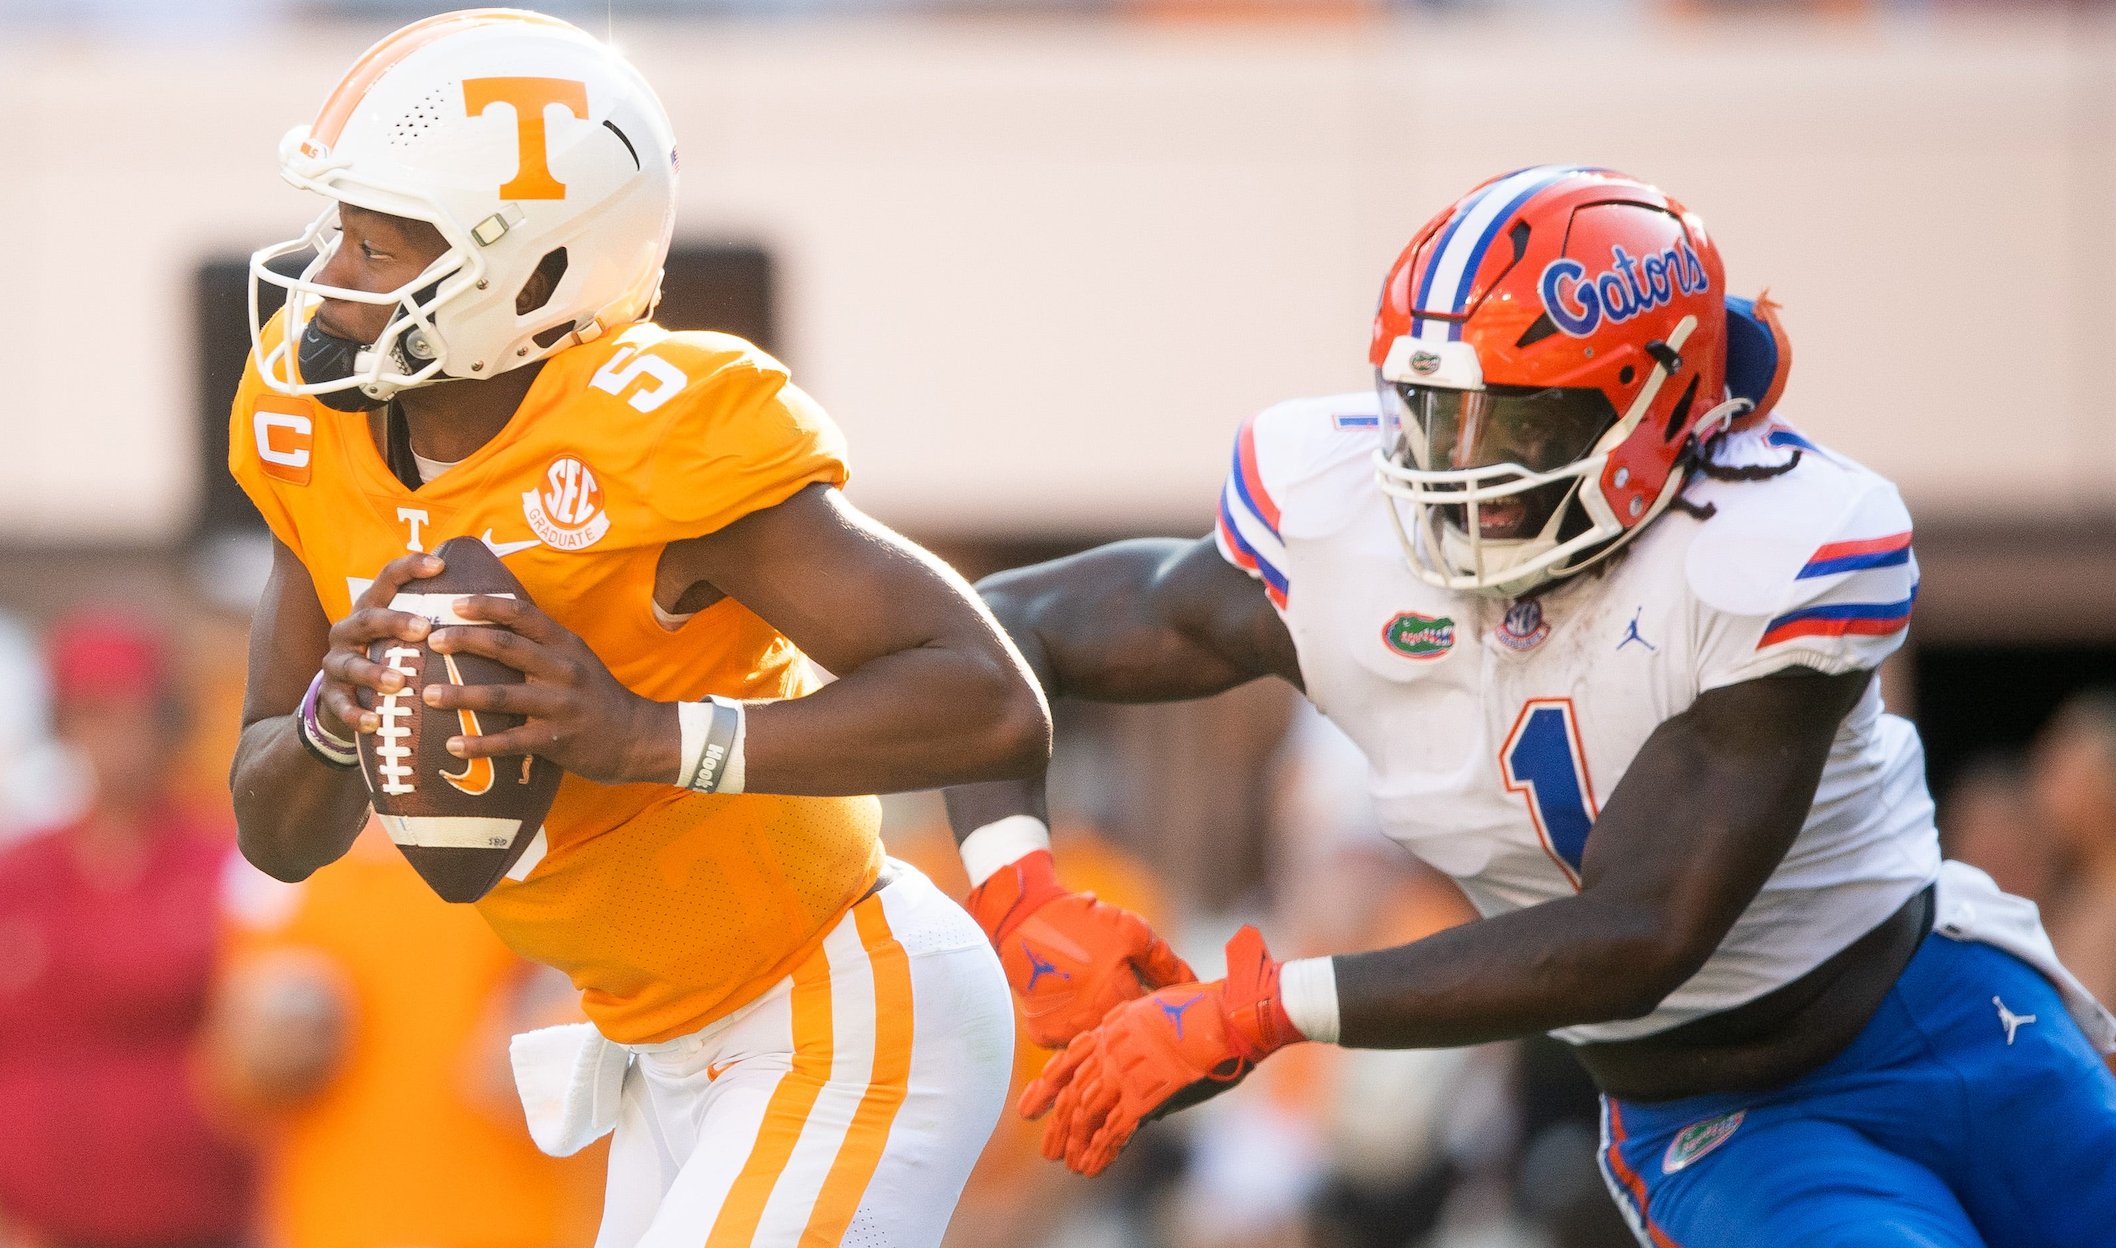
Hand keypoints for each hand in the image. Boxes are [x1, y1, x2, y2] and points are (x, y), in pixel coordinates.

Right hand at [316, 553, 444, 738]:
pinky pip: (341, 705)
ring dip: (374, 673)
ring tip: (399, 682)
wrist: (345, 698)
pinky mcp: (331, 695)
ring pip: (351, 664)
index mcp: (371, 609)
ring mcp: (337, 662)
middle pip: (368, 619)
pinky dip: (356, 714)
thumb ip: (434, 619)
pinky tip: (374, 722)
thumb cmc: (389, 657)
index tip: (440, 564)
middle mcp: (349, 630)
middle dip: (394, 621)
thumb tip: (494, 603)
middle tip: (424, 628)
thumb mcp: (404, 635)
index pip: (388, 579)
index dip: (410, 568)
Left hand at [419, 594, 677, 786]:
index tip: (453, 603)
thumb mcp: (577, 659)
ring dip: (461, 695)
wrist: (636, 737)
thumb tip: (493, 627)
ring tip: (428, 696)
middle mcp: (563, 669)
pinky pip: (510, 741)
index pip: (523, 614)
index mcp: (565, 645)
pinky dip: (480, 744)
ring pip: (502, 696)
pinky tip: (453, 746)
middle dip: (464, 641)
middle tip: (430, 641)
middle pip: (506, 648)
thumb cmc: (598, 696)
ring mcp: (560, 705)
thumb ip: (542, 644)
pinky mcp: (556, 739)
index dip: (487, 605)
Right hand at [965, 849, 1193, 1047]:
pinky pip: (1069, 1039)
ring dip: (1105, 1025)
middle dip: (1134, 1021)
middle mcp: (1091, 1025)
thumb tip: (1198, 987)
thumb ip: (1167, 965)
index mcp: (1117, 1001)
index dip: (1162, 1009)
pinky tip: (1077, 1004)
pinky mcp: (1042, 1036)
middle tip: (1126, 992)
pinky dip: (1077, 1027)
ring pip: (1098, 1040)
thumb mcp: (1132, 934)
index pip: (1154, 1020)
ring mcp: (1064, 1034)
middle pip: (1125, 1035)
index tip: (1164, 1000)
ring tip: (1098, 996)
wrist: (1024, 920)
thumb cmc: (1084, 924)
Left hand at [1018, 925, 1298, 1175]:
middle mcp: (1114, 1046)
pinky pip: (1116, 1127)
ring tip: (1069, 1163)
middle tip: (1048, 1149)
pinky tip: (1093, 1166)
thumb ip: (1140, 1049)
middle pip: (1073, 1090)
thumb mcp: (1160, 1017)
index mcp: (1115, 1025)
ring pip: (1087, 1111)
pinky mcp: (1149, 1090)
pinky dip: (1103, 1150)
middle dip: (1059, 1125)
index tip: (1029, 1107)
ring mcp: (1129, 1067)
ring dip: (1077, 1142)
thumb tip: (1131, 1076)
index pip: (1069, 1058)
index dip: (1047, 1085)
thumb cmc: (1206, 1010)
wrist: (1233, 1011)